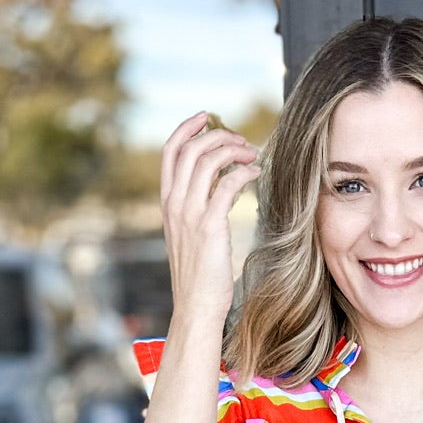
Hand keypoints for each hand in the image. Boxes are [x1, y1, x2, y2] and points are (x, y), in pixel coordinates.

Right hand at [159, 109, 261, 325]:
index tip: (207, 117)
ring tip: (252, 154)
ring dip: (233, 150)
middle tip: (241, 141)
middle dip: (217, 135)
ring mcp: (189, 214)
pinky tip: (256, 174)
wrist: (196, 306)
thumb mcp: (191, 234)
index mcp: (167, 202)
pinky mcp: (209, 226)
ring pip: (207, 161)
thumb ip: (198, 207)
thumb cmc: (199, 275)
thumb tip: (222, 184)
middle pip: (190, 148)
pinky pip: (226, 185)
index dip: (188, 128)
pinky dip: (243, 173)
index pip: (170, 151)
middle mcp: (174, 203)